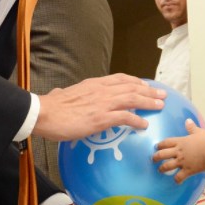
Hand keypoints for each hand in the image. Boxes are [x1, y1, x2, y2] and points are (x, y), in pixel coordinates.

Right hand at [34, 74, 165, 140]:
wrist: (43, 113)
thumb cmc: (50, 107)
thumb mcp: (61, 95)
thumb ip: (63, 94)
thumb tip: (58, 93)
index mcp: (93, 84)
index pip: (120, 78)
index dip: (135, 81)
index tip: (145, 85)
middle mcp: (101, 90)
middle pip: (131, 87)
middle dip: (149, 91)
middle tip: (161, 94)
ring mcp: (103, 104)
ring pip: (132, 99)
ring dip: (149, 102)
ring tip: (160, 106)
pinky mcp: (101, 118)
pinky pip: (125, 117)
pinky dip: (137, 120)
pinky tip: (144, 125)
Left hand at [153, 119, 204, 182]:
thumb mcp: (198, 132)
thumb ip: (191, 127)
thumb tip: (188, 120)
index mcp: (180, 142)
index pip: (166, 143)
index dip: (160, 145)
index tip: (156, 147)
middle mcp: (178, 152)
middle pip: (162, 154)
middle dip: (156, 157)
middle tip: (153, 159)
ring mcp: (182, 161)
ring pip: (167, 166)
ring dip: (162, 168)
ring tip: (160, 170)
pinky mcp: (187, 170)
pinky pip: (178, 177)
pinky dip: (177, 180)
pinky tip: (177, 181)